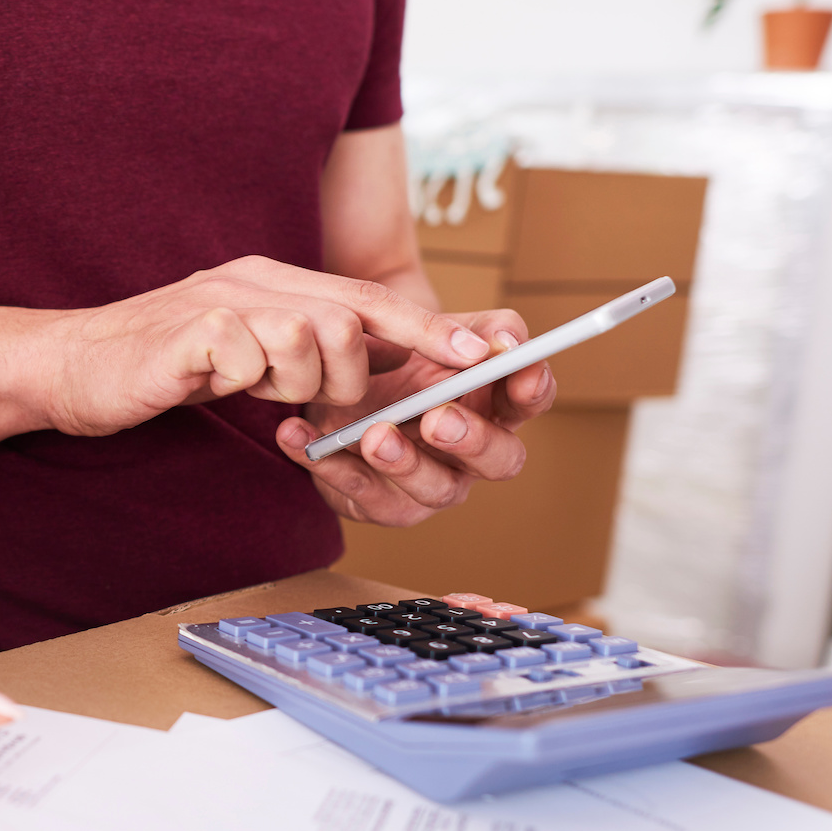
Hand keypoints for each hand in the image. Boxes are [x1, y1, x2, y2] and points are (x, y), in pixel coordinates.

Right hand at [39, 255, 494, 436]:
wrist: (67, 367)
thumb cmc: (157, 368)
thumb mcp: (243, 356)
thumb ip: (299, 352)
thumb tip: (370, 370)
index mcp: (271, 281)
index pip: (367, 298)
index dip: (427, 328)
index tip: (481, 356)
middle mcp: (253, 279)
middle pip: (350, 318)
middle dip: (348, 378)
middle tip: (311, 406)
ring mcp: (222, 300)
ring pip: (313, 336)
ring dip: (296, 384)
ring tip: (254, 393)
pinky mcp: (192, 331)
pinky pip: (255, 358)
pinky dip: (248, 384)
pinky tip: (214, 385)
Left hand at [273, 309, 556, 525]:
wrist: (332, 379)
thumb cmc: (395, 355)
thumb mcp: (430, 327)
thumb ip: (474, 327)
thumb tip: (506, 342)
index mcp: (493, 405)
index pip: (529, 401)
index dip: (532, 390)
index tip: (522, 374)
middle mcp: (470, 455)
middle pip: (500, 461)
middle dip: (471, 440)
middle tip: (437, 417)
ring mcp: (428, 485)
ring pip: (434, 490)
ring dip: (404, 463)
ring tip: (372, 435)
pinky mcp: (378, 503)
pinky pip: (360, 496)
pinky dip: (329, 466)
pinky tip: (299, 435)